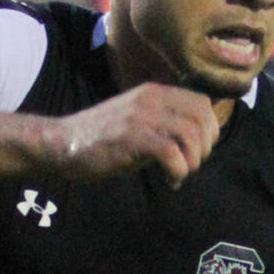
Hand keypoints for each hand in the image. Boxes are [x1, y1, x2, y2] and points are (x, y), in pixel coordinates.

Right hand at [40, 84, 222, 186]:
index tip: (198, 150)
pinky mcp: (131, 138)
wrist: (64, 143)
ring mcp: (140, 117)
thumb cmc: (103, 138)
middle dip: (204, 148)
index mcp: (155, 93)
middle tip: (190, 164)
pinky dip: (178, 171)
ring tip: (180, 173)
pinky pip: (171, 153)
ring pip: (190, 134)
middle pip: (201, 119)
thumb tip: (199, 141)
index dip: (209, 130)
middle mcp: (151, 99)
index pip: (202, 104)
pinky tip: (170, 180)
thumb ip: (166, 123)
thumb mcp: (138, 120)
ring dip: (193, 161)